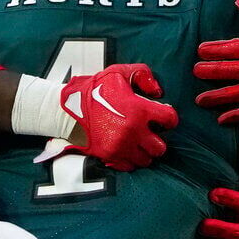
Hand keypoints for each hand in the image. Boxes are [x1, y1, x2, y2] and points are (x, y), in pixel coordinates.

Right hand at [59, 63, 177, 170]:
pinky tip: (127, 149)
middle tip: (150, 134)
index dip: (169, 118)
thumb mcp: (119, 72)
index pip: (170, 119)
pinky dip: (130, 160)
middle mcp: (133, 131)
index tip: (163, 118)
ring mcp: (121, 146)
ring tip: (138, 143)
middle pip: (160, 147)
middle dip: (157, 140)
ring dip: (145, 152)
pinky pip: (130, 166)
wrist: (69, 108)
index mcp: (139, 110)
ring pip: (146, 160)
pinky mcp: (109, 156)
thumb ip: (143, 75)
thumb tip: (158, 92)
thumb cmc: (96, 89)